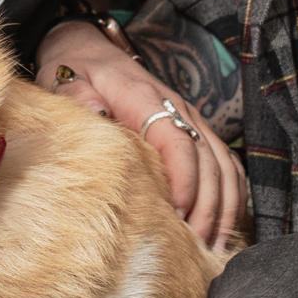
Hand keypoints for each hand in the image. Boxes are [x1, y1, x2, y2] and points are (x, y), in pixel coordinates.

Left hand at [36, 20, 244, 248]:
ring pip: (224, 165)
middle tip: (195, 247)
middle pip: (208, 160)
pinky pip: (227, 164)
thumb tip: (96, 113)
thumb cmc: (76, 71)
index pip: (178, 140)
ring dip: (223, 207)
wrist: (89, 50)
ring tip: (212, 247)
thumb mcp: (65, 79)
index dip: (184, 180)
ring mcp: (191, 118)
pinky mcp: (195, 130)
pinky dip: (231, 196)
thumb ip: (78, 96)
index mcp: (146, 98)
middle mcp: (178, 108)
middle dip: (207, 206)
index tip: (177, 216)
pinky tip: (223, 227)